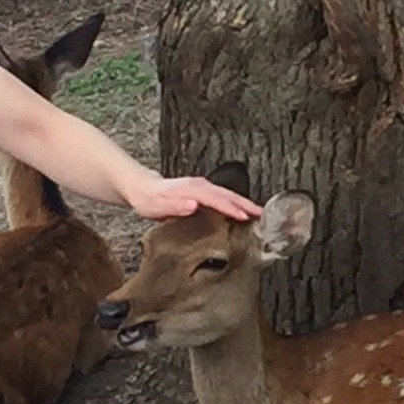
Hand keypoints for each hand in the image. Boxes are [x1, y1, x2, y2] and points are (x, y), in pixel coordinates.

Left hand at [126, 173, 262, 221]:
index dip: (231, 208)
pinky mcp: (202, 190)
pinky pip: (223, 196)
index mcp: (192, 190)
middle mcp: (200, 186)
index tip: (245, 217)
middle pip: (228, 195)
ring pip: (228, 195)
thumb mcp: (157, 207)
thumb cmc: (149, 200)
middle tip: (263, 215)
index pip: (216, 200)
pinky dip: (235, 202)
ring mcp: (202, 187)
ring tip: (258, 214)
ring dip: (244, 203)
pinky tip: (241, 210)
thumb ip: (175, 207)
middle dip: (246, 204)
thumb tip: (194, 205)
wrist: (141, 187)